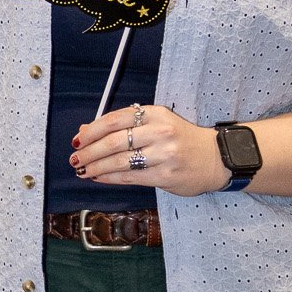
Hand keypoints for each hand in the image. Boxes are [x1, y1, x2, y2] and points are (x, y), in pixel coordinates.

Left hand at [70, 103, 230, 197]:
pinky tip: (98, 177)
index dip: (92, 130)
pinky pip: (130, 177)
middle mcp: (160, 132)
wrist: (216, 158)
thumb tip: (86, 130)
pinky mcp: (166, 176)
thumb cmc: (181, 139)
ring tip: (82, 170)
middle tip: (75, 158)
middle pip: (114, 141)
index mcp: (155, 113)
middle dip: (89, 151)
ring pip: (120, 161)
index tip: (77, 139)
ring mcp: (164, 155)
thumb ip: (124, 125)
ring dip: (96, 167)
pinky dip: (110, 177)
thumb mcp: (156, 123)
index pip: (115, 119)